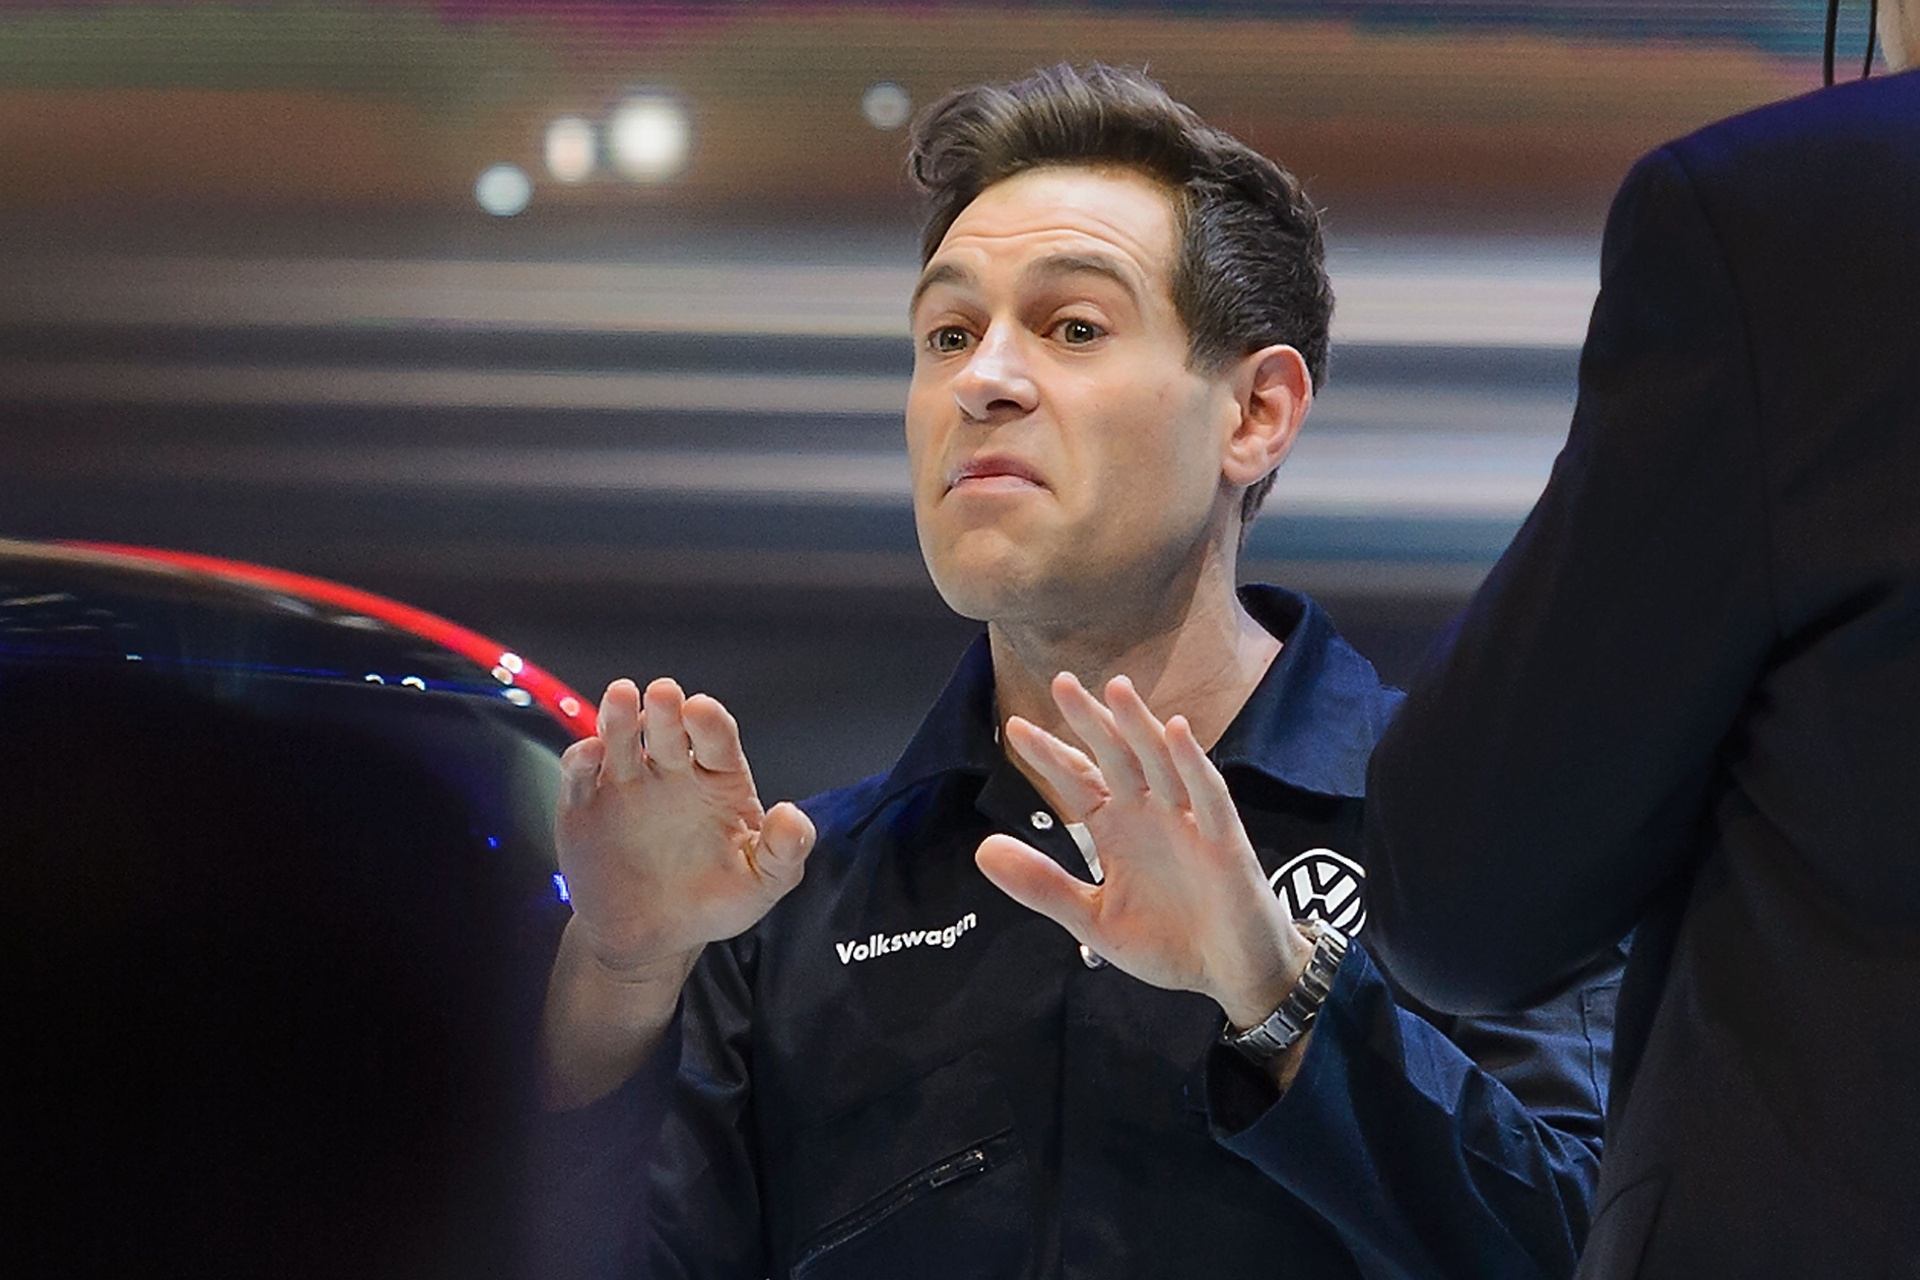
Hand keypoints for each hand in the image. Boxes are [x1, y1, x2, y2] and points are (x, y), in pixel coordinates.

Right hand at [555, 677, 816, 978]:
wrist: (651, 939)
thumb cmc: (712, 902)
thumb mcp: (761, 883)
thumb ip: (784, 850)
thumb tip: (792, 816)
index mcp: (718, 780)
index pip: (717, 739)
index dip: (710, 722)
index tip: (702, 711)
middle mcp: (671, 771)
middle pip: (668, 729)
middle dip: (665, 709)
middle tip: (664, 694)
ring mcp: (626, 784)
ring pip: (620, 740)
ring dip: (618, 718)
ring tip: (621, 697)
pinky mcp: (584, 805)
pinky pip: (580, 775)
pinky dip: (580, 759)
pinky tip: (590, 754)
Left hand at [974, 673, 1311, 1029]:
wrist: (1231, 977)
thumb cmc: (1169, 942)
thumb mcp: (1093, 919)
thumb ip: (1043, 885)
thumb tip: (982, 849)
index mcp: (1117, 830)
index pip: (1079, 782)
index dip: (1051, 755)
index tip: (1016, 729)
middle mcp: (1151, 815)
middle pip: (1117, 758)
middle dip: (1091, 722)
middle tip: (1062, 684)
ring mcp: (1189, 823)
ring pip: (1161, 763)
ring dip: (1139, 727)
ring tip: (1116, 689)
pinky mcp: (1224, 840)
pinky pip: (1207, 795)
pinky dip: (1192, 763)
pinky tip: (1175, 732)